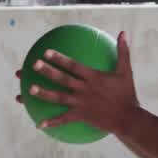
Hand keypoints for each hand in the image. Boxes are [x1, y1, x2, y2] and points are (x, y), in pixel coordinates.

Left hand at [21, 32, 141, 136]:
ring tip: (29, 89)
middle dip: (47, 71)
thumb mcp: (126, 71)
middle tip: (34, 64)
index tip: (46, 52)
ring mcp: (81, 103)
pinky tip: (39, 124)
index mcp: (93, 77)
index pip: (73, 65)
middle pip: (62, 79)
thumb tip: (123, 33)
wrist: (127, 118)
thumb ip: (122, 51)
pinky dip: (52, 122)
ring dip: (44, 94)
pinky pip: (64, 119)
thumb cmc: (127, 93)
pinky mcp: (81, 116)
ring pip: (59, 98)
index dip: (59, 58)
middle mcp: (85, 89)